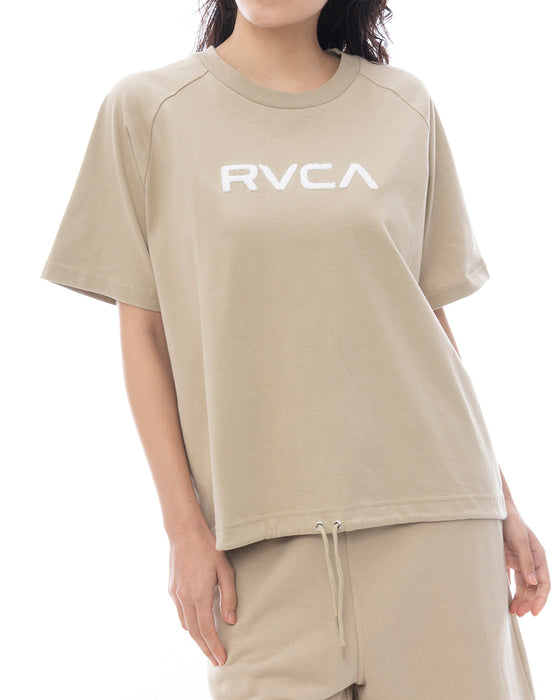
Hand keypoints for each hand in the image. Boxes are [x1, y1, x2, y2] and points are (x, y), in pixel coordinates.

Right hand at [167, 522, 237, 665]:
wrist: (184, 532)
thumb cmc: (209, 548)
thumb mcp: (225, 570)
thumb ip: (229, 597)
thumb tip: (231, 621)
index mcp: (200, 595)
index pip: (207, 630)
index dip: (215, 647)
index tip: (222, 659)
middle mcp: (185, 598)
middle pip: (194, 633)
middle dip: (205, 649)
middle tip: (215, 660)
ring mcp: (176, 594)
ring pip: (185, 624)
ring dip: (196, 637)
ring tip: (208, 645)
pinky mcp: (171, 589)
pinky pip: (180, 612)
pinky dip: (188, 623)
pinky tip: (196, 623)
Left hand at [502, 503, 550, 615]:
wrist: (495, 510)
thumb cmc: (511, 522)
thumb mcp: (519, 540)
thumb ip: (526, 561)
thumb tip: (533, 583)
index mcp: (539, 556)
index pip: (544, 583)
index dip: (541, 599)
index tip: (534, 612)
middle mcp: (531, 561)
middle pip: (533, 587)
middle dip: (528, 602)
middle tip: (519, 614)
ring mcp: (519, 561)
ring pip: (522, 586)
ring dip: (519, 599)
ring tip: (512, 611)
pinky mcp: (507, 560)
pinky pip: (510, 579)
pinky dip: (508, 590)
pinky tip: (504, 600)